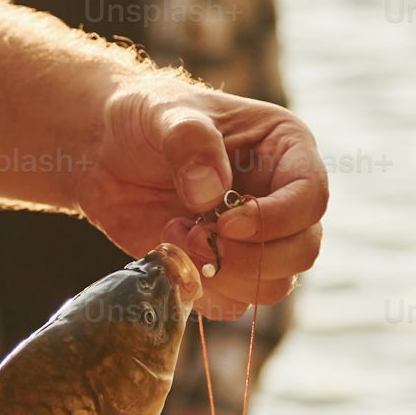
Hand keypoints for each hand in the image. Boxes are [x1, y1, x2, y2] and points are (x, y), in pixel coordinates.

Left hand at [75, 73, 324, 319]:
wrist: (104, 150)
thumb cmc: (144, 116)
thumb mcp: (164, 112)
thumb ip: (190, 141)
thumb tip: (210, 193)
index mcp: (286, 150)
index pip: (311, 197)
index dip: (275, 219)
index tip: (226, 223)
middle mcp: (281, 198)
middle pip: (302, 250)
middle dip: (250, 256)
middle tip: (196, 235)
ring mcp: (255, 238)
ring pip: (273, 285)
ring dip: (222, 274)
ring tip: (175, 235)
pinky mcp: (223, 267)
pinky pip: (232, 302)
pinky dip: (200, 289)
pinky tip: (168, 250)